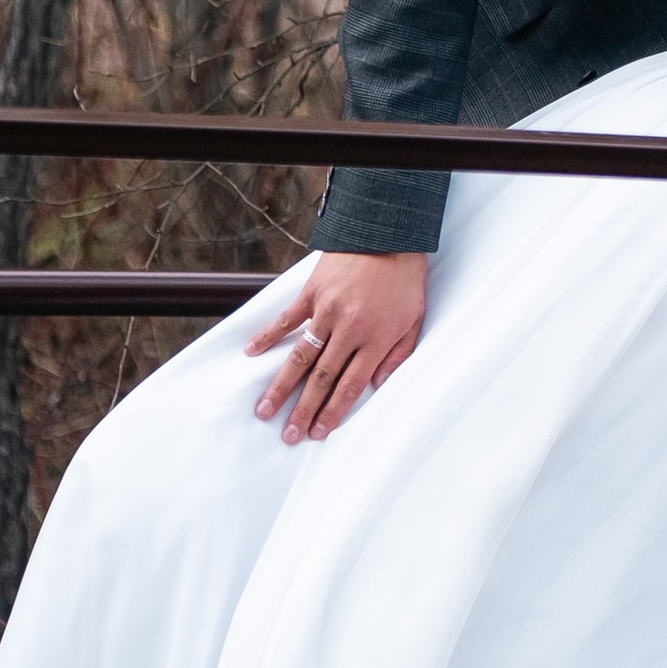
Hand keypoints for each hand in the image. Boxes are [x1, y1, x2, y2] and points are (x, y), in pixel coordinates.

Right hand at [247, 248, 428, 441]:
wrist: (389, 233)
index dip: (332, 412)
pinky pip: (286, 318)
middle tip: (287, 434)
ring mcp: (327, 310)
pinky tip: (251, 353)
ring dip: (281, 385)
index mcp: (375, 339)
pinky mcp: (312, 292)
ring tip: (264, 410)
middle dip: (303, 410)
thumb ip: (398, 355)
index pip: (349, 385)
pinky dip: (268, 336)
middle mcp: (349, 329)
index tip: (317, 432)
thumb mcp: (415, 319)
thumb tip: (378, 386)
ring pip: (301, 356)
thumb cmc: (405, 278)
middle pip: (321, 378)